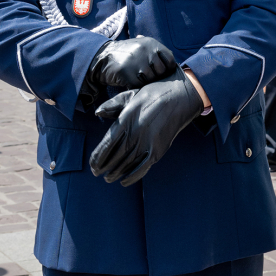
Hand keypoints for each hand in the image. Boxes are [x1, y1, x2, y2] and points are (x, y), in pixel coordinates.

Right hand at [87, 37, 176, 88]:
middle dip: (155, 75)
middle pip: (161, 71)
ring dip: (145, 81)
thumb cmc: (125, 53)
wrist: (102, 57)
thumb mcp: (140, 45)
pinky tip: (130, 79)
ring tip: (136, 76)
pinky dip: (136, 85)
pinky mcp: (129, 74)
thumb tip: (172, 63)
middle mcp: (147, 52)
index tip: (161, 71)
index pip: (170, 59)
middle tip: (146, 75)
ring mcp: (138, 63)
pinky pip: (140, 85)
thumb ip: (155, 51)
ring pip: (151, 79)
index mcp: (152, 44)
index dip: (167, 68)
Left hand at [89, 66, 203, 185]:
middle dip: (104, 167)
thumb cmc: (156, 93)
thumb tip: (97, 112)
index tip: (93, 165)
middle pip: (114, 157)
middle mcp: (135, 133)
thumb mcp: (132, 94)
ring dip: (116, 173)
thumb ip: (113, 104)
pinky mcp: (159, 149)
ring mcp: (147, 142)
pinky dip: (132, 177)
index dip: (97, 157)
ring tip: (109, 178)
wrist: (182, 96)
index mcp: (125, 120)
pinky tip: (124, 181)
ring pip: (127, 164)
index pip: (106, 144)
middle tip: (97, 173)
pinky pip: (142, 168)